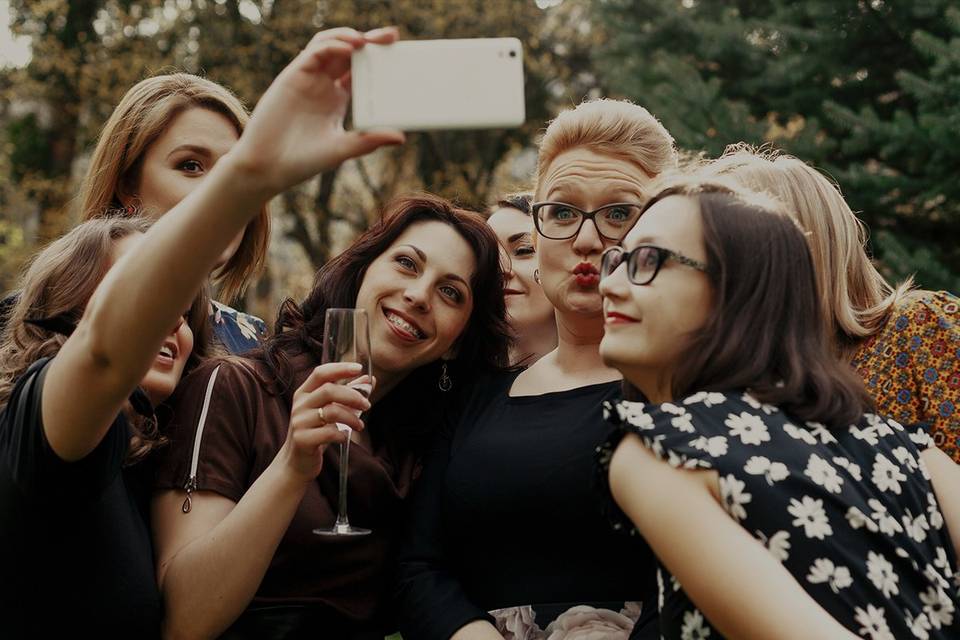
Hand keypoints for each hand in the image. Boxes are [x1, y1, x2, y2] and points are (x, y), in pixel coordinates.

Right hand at [229, 26, 405, 197]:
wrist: (269, 166)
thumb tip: (400, 137)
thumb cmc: (304, 160)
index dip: (378, 59)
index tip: (399, 52)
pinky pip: (314, 52)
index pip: (362, 70)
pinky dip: (332, 46)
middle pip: (349, 53)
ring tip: (369, 40)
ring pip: (330, 45)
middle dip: (370, 41)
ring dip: (349, 37)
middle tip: (392, 37)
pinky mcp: (293, 76)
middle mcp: (324, 84)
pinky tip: (349, 48)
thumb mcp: (342, 148)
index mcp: (338, 98)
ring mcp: (308, 78)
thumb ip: (368, 140)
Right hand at [281, 362, 370, 481]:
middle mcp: (300, 404)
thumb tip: (370, 380)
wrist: (296, 462)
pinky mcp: (302, 439)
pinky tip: (345, 437)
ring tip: (359, 426)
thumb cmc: (316, 432)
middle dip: (352, 396)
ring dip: (351, 418)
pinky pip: (329, 432)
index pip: (321, 373)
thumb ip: (348, 394)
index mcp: (305, 393)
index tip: (359, 368)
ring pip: (331, 412)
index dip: (340, 368)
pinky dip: (342, 434)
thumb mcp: (330, 410)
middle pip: (328, 390)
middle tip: (367, 405)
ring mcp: (299, 422)